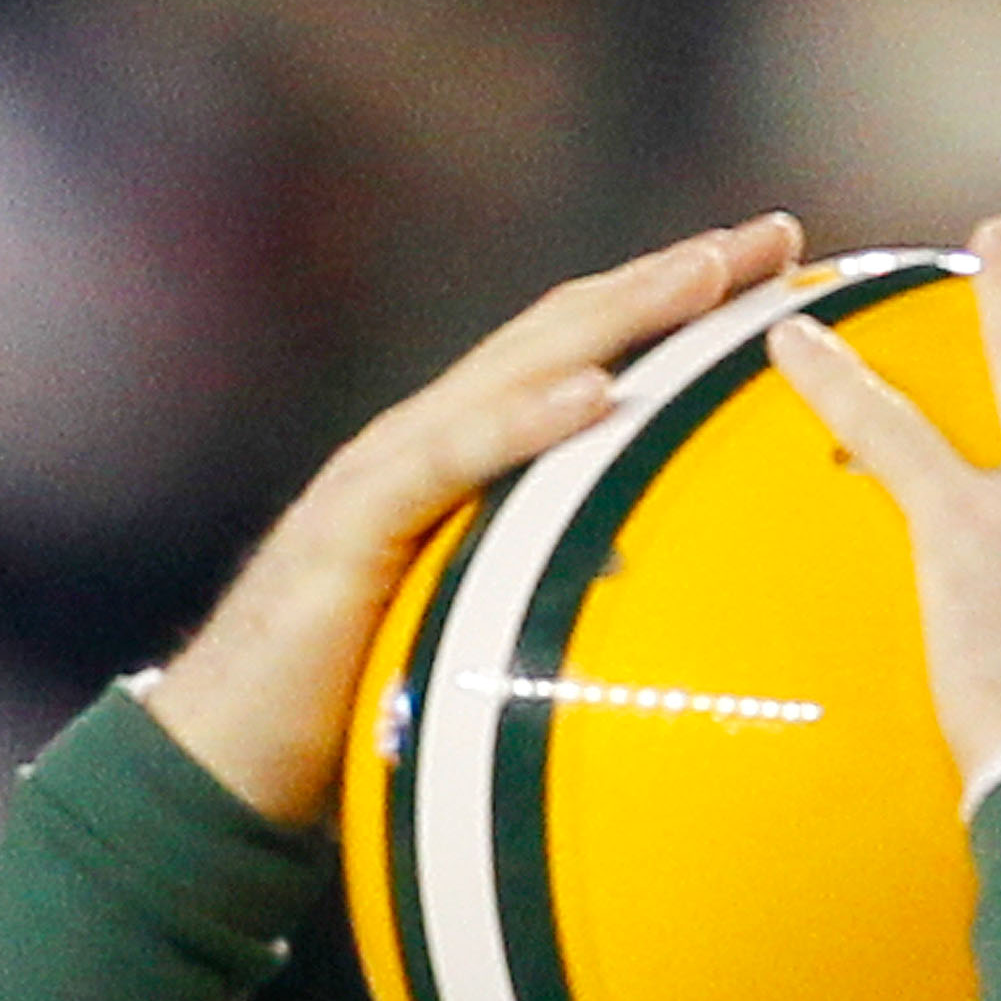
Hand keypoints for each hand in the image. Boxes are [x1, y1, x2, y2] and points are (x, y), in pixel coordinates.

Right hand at [145, 212, 803, 826]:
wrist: (219, 764)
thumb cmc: (351, 722)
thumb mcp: (481, 652)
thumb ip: (553, 618)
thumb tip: (667, 641)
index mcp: (468, 464)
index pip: (589, 360)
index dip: (680, 310)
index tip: (781, 274)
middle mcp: (430, 440)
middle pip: (569, 332)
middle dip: (676, 278)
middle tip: (779, 236)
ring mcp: (387, 472)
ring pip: (517, 368)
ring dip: (621, 315)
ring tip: (708, 275)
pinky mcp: (354, 528)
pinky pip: (448, 463)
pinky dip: (523, 422)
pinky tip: (598, 393)